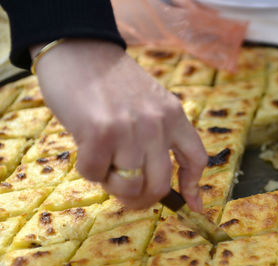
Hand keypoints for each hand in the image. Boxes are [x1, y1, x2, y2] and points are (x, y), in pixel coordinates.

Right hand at [32, 39, 206, 210]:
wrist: (79, 47)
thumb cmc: (112, 80)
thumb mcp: (151, 101)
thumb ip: (159, 134)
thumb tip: (155, 178)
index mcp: (175, 115)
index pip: (197, 158)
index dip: (194, 187)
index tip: (191, 205)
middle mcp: (157, 124)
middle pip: (161, 185)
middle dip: (142, 200)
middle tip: (126, 194)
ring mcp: (130, 128)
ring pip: (129, 187)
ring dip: (111, 184)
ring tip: (102, 163)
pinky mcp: (100, 132)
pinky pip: (96, 174)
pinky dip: (88, 170)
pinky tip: (85, 149)